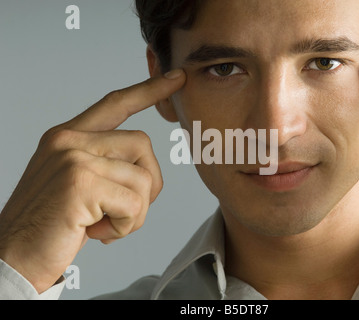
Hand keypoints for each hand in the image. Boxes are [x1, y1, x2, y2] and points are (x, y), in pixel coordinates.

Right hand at [0, 70, 185, 292]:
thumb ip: (105, 165)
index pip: (115, 103)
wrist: (14, 256)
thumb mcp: (76, 185)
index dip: (149, 90)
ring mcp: (74, 159)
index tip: (176, 79)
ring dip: (134, 213)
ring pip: (143, 178)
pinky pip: (135, 203)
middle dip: (148, 183)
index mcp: (68, 137)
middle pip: (142, 143)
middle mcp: (69, 141)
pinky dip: (126, 226)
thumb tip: (144, 167)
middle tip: (125, 211)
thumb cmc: (51, 225)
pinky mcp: (81, 183)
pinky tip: (99, 233)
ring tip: (104, 225)